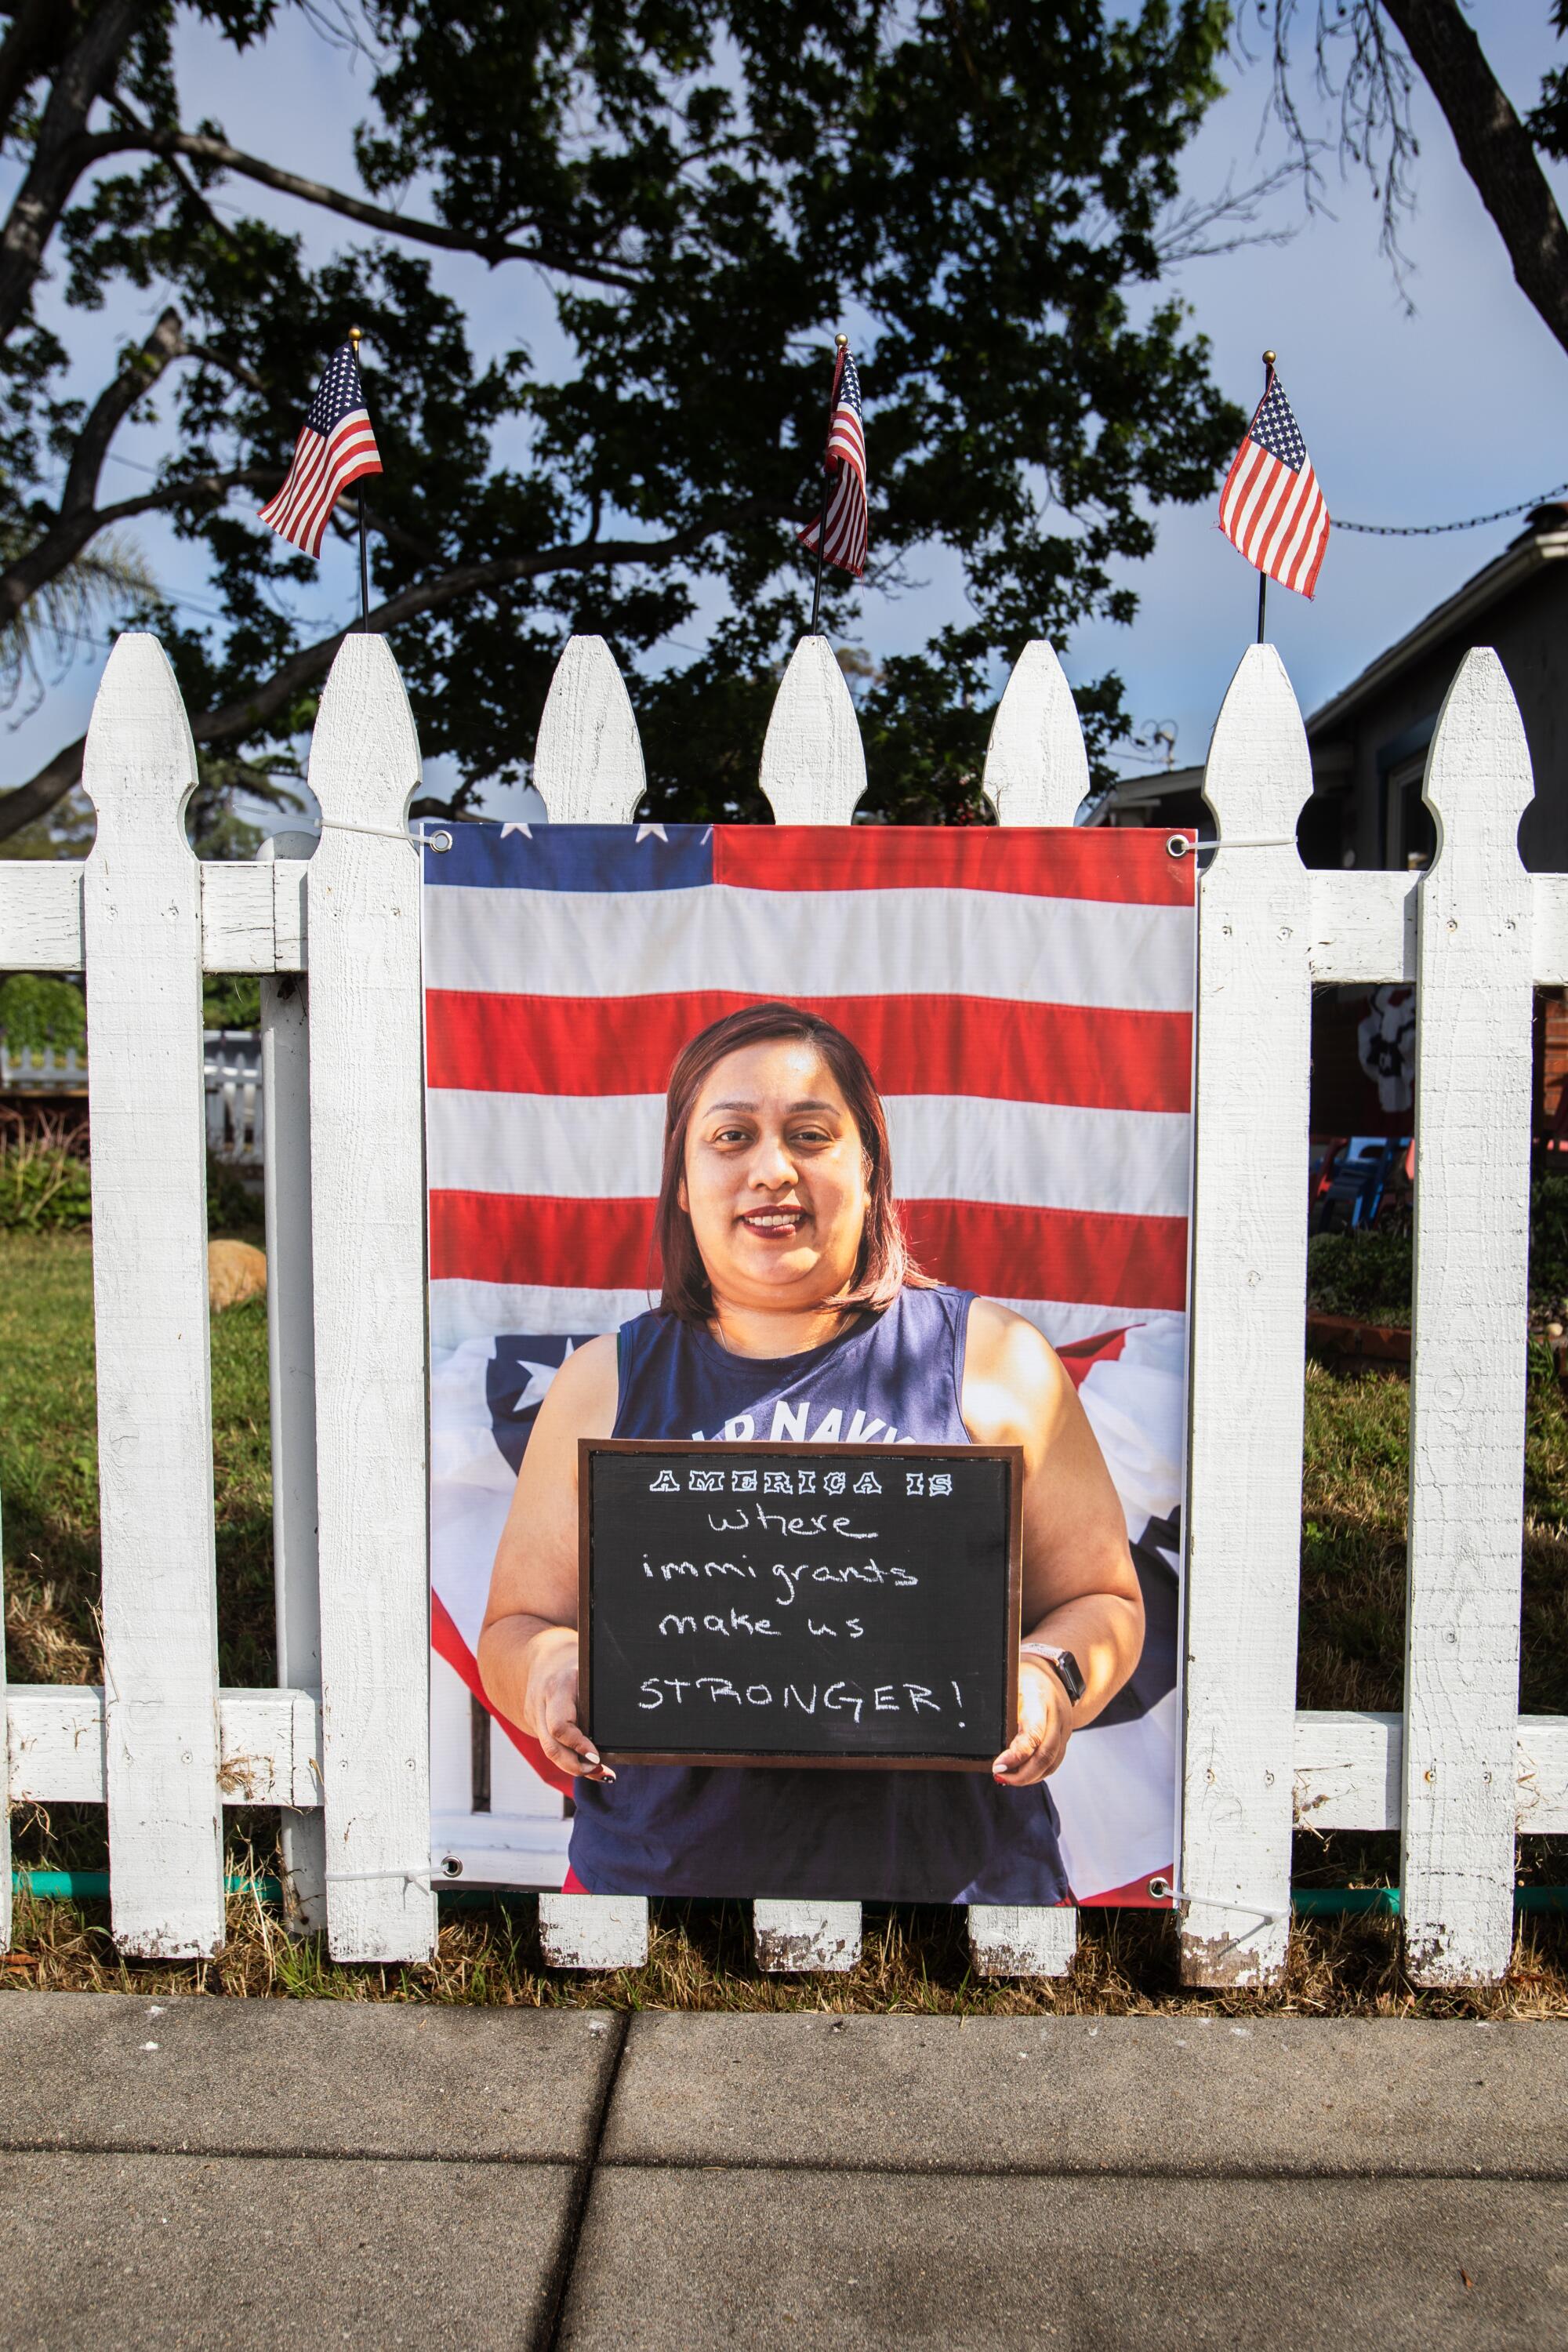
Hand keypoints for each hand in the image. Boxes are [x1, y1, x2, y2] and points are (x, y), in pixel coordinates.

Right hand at [523, 1626, 615, 1781]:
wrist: (544, 1657)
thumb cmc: (578, 1662)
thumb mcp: (590, 1668)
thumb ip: (602, 1689)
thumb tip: (635, 1711)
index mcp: (558, 1686)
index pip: (560, 1725)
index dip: (578, 1745)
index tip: (597, 1756)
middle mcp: (541, 1704)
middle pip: (551, 1747)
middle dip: (575, 1766)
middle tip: (601, 1770)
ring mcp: (534, 1716)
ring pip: (549, 1751)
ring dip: (574, 1768)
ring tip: (601, 1773)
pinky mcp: (535, 1725)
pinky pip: (551, 1747)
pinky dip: (570, 1760)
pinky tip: (590, 1766)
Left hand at [991, 1654, 1071, 1786]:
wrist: (1053, 1671)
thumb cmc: (1023, 1676)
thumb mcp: (1010, 1682)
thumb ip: (1002, 1707)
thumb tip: (979, 1732)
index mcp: (1040, 1698)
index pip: (1033, 1734)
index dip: (1016, 1755)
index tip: (997, 1766)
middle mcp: (1057, 1716)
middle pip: (1045, 1755)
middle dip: (1022, 1774)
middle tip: (999, 1776)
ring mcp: (1065, 1728)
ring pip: (1052, 1763)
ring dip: (1029, 1777)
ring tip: (1006, 1779)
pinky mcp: (1065, 1738)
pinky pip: (1054, 1762)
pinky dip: (1037, 1773)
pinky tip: (1020, 1775)